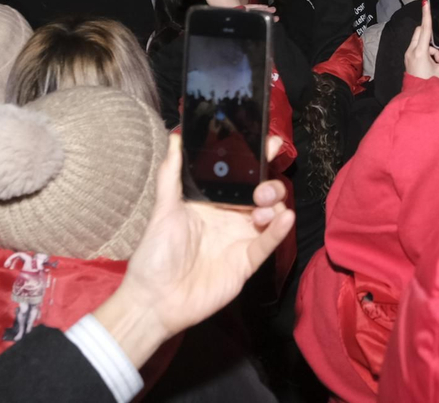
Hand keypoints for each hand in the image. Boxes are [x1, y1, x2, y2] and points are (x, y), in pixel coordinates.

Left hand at [91, 133, 291, 367]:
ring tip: (264, 208)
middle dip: (268, 183)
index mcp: (211, 202)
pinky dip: (279, 230)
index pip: (239, 175)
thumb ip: (171, 174)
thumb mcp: (163, 210)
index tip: (268, 142)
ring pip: (270, 214)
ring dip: (274, 204)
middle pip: (261, 192)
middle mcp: (229, 217)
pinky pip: (268, 243)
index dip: (255, 159)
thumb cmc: (154, 255)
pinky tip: (284, 218)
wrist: (154, 301)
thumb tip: (176, 136)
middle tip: (261, 188)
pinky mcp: (247, 261)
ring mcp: (240, 239)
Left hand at [405, 1, 438, 80]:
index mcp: (420, 52)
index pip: (424, 29)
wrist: (417, 95)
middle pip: (420, 32)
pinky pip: (416, 47)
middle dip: (430, 36)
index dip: (426, 15)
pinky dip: (425, 51)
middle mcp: (411, 50)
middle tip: (438, 52)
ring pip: (419, 40)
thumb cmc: (429, 83)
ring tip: (436, 61)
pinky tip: (431, 63)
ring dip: (429, 46)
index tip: (426, 3)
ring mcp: (408, 54)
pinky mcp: (407, 57)